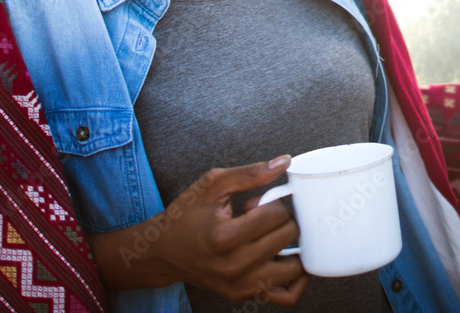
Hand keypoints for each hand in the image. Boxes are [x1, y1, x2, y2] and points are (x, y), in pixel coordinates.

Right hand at [87, 156, 310, 304]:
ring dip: (292, 246)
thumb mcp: (213, 184)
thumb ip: (250, 173)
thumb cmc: (186, 215)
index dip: (272, 202)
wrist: (164, 251)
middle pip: (287, 237)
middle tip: (263, 218)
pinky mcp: (243, 295)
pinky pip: (287, 296)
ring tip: (273, 237)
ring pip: (294, 269)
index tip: (255, 203)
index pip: (276, 216)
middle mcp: (234, 267)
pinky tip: (286, 258)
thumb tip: (284, 162)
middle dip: (282, 219)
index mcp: (224, 237)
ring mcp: (240, 285)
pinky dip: (296, 278)